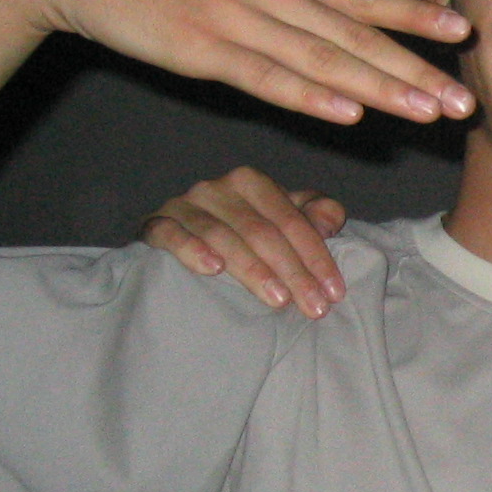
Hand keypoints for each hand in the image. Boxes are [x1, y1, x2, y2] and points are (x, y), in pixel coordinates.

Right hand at [0, 0, 473, 126]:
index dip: (412, 12)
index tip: (458, 31)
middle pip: (355, 34)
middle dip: (415, 68)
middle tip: (464, 99)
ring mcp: (236, 20)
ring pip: (324, 61)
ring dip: (380, 89)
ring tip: (427, 113)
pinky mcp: (201, 50)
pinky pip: (266, 78)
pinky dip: (309, 95)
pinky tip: (349, 113)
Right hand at [142, 166, 348, 317]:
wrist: (186, 240)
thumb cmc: (247, 233)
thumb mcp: (286, 220)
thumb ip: (316, 215)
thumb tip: (331, 221)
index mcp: (252, 183)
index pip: (290, 220)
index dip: (316, 256)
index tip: (334, 292)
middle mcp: (217, 188)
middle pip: (261, 232)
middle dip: (293, 272)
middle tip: (314, 308)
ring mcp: (184, 205)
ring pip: (223, 236)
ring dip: (253, 270)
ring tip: (278, 300)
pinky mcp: (156, 224)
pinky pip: (171, 235)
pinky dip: (192, 250)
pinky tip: (213, 269)